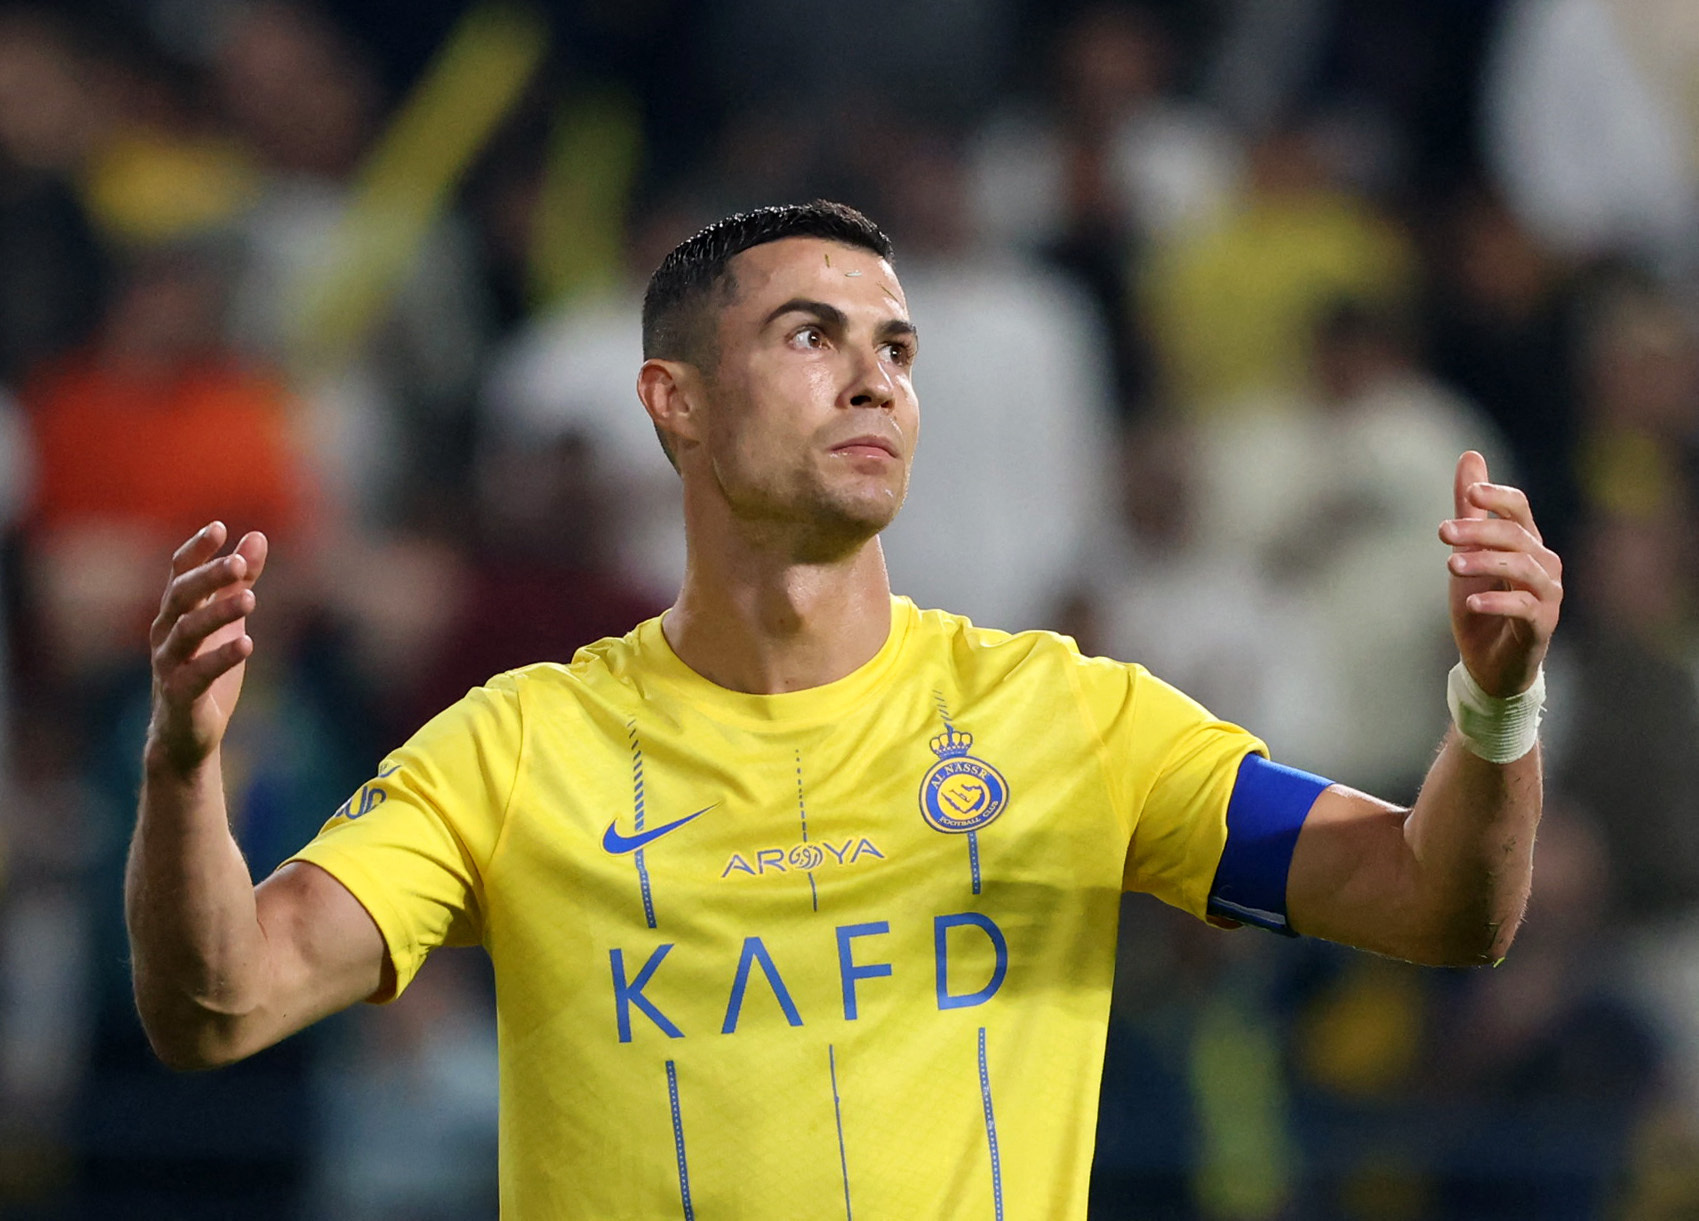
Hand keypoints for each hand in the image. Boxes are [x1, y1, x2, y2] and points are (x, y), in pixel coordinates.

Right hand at [146, 522, 268, 774]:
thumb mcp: (227, 621)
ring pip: (187, 631)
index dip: (196, 549)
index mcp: (175, 613)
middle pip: (181, 596)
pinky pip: (197, 673)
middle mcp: (166, 634)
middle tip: (238, 563)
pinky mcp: (180, 696)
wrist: (187, 735)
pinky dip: (220, 658)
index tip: (219, 527)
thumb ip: (239, 582)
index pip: (179, 572)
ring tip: (250, 597)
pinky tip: (247, 644)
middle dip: (208, 577)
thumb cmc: (204, 671)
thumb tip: (257, 537)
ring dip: (217, 612)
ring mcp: (169, 665)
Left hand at [1438, 452, 1561, 696]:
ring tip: (1451, 564)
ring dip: (1485, 562)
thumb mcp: (1467, 552)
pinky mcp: (1542, 625)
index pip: (1519, 509)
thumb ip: (1470, 510)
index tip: (1468, 494)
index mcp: (1526, 543)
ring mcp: (1547, 595)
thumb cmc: (1481, 602)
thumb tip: (1471, 456)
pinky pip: (1526, 608)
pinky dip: (1498, 602)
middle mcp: (1543, 564)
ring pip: (1523, 568)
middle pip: (1516, 535)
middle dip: (1478, 530)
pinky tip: (1471, 601)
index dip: (1497, 497)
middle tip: (1442, 532)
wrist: (1488, 662)